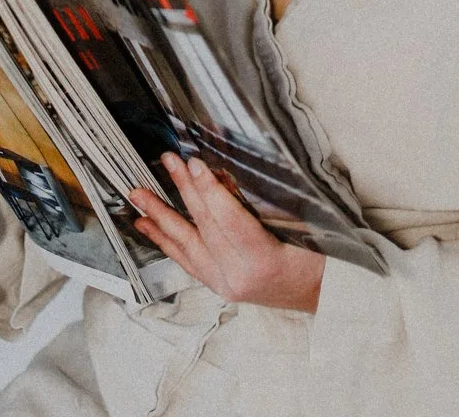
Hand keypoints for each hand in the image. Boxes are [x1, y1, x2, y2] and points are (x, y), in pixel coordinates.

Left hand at [129, 153, 324, 313]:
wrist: (320, 296)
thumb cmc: (315, 259)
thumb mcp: (297, 226)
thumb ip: (259, 203)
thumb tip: (220, 174)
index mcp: (263, 261)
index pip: (228, 220)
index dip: (210, 190)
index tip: (195, 164)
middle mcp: (238, 277)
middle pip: (205, 227)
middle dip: (184, 190)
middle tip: (168, 162)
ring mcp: (225, 284)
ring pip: (186, 244)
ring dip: (161, 216)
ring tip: (139, 196)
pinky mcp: (218, 286)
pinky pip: (185, 260)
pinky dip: (165, 240)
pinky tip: (147, 225)